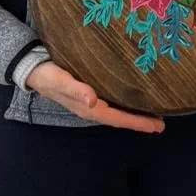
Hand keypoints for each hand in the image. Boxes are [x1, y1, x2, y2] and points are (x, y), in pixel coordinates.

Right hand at [26, 60, 163, 132]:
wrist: (33, 69)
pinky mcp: (91, 93)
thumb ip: (76, 89)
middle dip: (141, 122)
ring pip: (118, 112)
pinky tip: (135, 100)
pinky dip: (126, 105)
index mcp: (88, 108)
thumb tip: (92, 100)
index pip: (118, 119)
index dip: (138, 123)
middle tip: (162, 123)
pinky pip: (113, 103)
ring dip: (135, 115)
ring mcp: (91, 102)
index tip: (157, 126)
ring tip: (154, 114)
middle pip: (121, 118)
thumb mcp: (60, 81)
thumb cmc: (48, 75)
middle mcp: (92, 108)